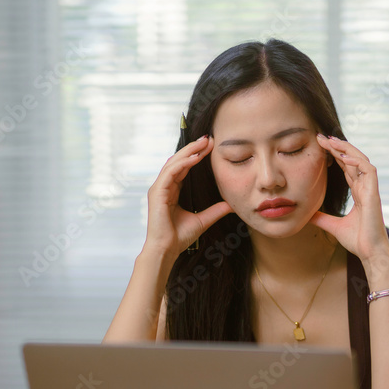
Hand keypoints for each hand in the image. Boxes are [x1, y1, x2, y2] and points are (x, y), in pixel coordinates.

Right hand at [144, 135, 232, 257]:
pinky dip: (183, 163)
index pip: (185, 167)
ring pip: (174, 162)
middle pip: (179, 161)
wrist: (167, 250)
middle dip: (194, 149)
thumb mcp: (203, 220)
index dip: (197, 155)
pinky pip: (170, 172)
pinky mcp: (156, 192)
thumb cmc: (179, 237)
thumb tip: (231, 205)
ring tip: (204, 143)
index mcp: (172, 190)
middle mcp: (164, 186)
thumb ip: (215, 210)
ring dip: (189, 151)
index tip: (210, 147)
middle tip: (209, 139)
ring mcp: (158, 188)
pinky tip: (195, 157)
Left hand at [309, 134, 388, 261]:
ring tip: (331, 141)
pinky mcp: (374, 193)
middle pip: (352, 159)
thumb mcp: (333, 226)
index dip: (335, 155)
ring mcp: (370, 189)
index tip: (321, 146)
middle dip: (338, 147)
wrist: (369, 253)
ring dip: (347, 149)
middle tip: (321, 137)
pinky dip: (357, 162)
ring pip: (361, 160)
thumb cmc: (357, 241)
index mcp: (358, 192)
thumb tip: (306, 215)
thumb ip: (321, 218)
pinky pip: (369, 170)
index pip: (346, 167)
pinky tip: (343, 157)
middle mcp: (365, 187)